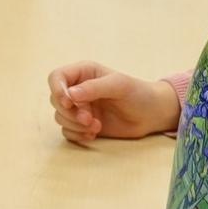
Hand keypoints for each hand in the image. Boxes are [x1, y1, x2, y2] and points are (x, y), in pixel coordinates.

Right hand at [47, 62, 180, 142]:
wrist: (151, 115)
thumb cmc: (137, 93)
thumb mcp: (118, 85)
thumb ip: (93, 88)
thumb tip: (70, 95)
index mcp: (83, 73)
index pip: (56, 77)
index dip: (57, 90)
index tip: (68, 103)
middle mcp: (77, 90)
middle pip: (55, 100)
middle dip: (70, 113)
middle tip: (88, 120)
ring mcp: (80, 108)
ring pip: (60, 117)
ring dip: (74, 125)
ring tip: (96, 127)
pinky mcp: (83, 125)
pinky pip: (68, 131)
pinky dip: (77, 135)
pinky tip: (93, 134)